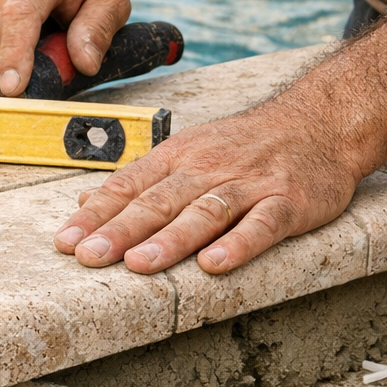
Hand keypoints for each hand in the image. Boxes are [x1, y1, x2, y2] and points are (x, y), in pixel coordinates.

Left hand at [53, 93, 363, 273]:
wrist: (320, 121)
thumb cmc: (243, 145)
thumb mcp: (186, 152)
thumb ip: (138, 182)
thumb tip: (85, 204)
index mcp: (177, 158)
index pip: (128, 187)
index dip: (96, 216)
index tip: (65, 242)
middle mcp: (208, 168)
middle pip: (158, 201)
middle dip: (120, 230)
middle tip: (89, 256)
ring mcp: (249, 185)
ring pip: (204, 212)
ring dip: (170, 240)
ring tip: (138, 265)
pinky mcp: (289, 202)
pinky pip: (262, 224)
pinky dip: (239, 244)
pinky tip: (214, 265)